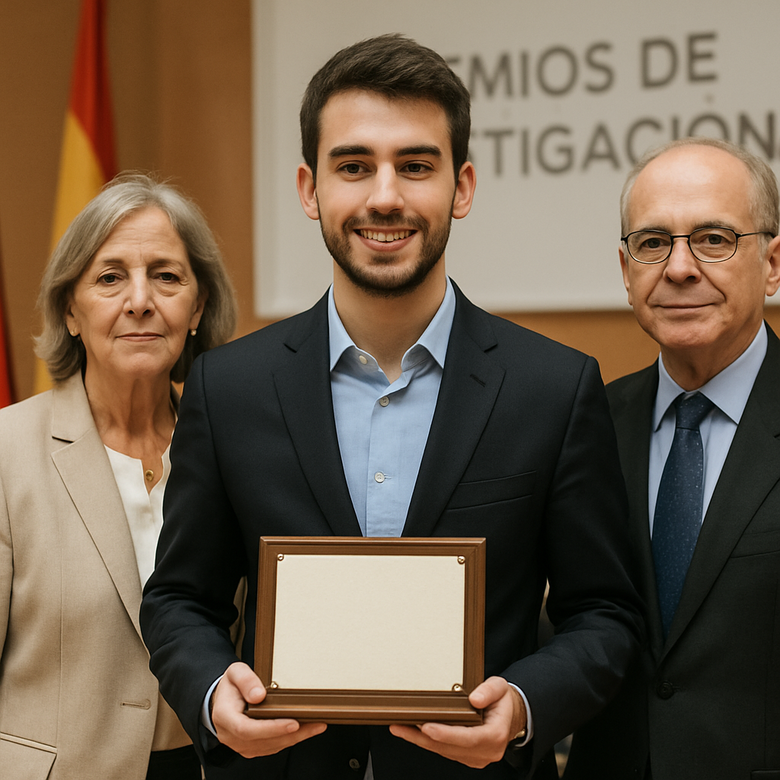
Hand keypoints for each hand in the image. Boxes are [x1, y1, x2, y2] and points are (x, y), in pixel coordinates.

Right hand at [211, 662, 326, 756]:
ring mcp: (241, 744)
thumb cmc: (231, 685)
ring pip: (271, 746)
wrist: (223, 699)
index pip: (247, 729)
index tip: (293, 723)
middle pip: (263, 740)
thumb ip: (246, 680)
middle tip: (314, 723)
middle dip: (290, 734)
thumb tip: (259, 695)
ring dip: (295, 738)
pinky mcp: (252, 747)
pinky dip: (291, 739)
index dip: (271, 728)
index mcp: (224, 717)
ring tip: (317, 725)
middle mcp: (230, 736)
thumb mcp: (235, 672)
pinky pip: (272, 746)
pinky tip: (307, 730)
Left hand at [389, 677, 525, 768]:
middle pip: (450, 747)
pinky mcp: (467, 757)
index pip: (467, 738)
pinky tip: (413, 732)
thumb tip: (474, 698)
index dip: (446, 734)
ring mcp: (476, 757)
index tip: (427, 727)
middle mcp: (486, 751)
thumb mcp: (500, 687)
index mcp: (495, 735)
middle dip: (423, 737)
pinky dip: (428, 742)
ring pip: (444, 751)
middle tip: (401, 726)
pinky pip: (445, 751)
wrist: (511, 715)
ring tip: (400, 727)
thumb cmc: (503, 701)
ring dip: (420, 741)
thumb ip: (489, 691)